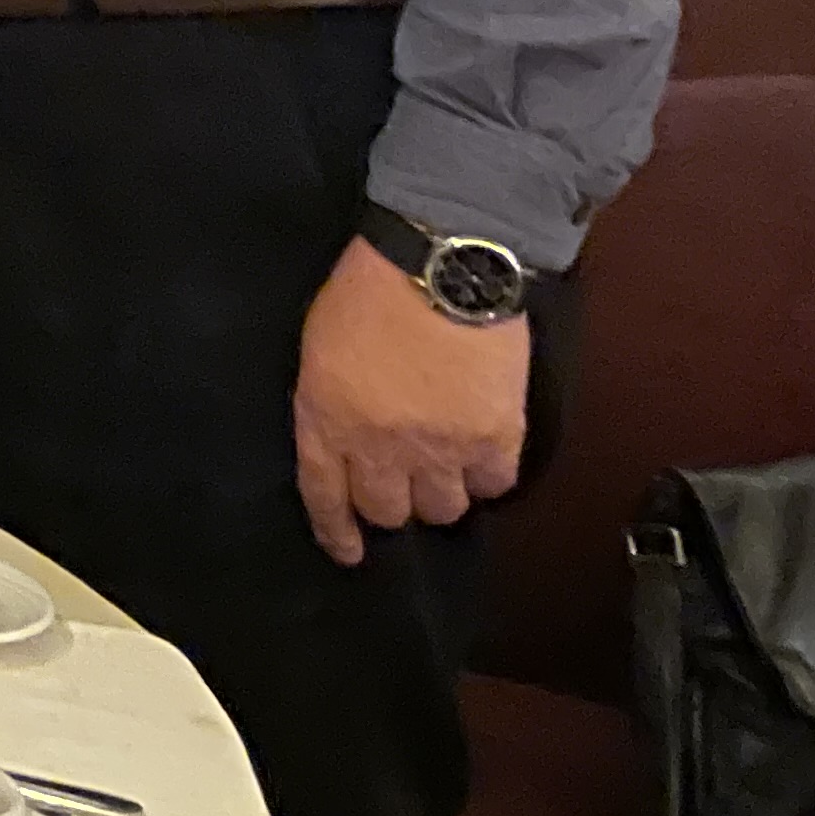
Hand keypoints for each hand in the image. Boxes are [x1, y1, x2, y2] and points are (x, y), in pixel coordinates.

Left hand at [292, 236, 530, 563]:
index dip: (337, 531)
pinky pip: (494, 484)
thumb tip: (343, 431)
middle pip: (390, 511)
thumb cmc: (369, 290)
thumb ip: (328, 399)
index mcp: (326, 420)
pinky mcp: (496, 437)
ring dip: (442, 493)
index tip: (349, 551)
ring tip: (445, 469)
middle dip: (393, 504)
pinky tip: (483, 457)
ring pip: (444, 507)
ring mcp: (441, 448)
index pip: (325, 496)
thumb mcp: (319, 345)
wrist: (442, 264)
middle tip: (403, 486)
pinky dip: (488, 476)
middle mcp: (381, 447)